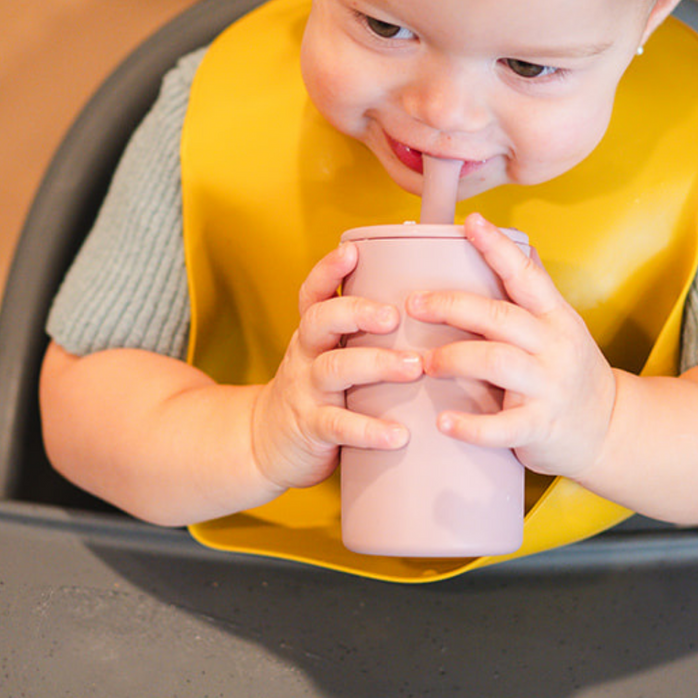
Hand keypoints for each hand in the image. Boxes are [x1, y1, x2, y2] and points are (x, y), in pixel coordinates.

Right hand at [250, 241, 422, 491]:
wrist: (265, 446)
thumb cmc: (318, 396)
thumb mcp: (330, 358)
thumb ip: (365, 339)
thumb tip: (433, 314)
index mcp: (314, 335)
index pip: (314, 294)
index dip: (328, 270)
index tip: (351, 251)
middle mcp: (306, 355)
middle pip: (322, 320)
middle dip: (358, 312)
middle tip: (394, 315)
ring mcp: (306, 391)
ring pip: (335, 368)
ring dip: (376, 364)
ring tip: (413, 367)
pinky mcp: (311, 428)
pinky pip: (338, 425)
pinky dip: (369, 429)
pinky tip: (397, 434)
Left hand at [408, 213, 617, 479]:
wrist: (611, 429)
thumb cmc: (574, 374)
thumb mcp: (564, 328)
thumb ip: (538, 294)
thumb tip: (520, 245)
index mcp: (556, 318)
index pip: (526, 275)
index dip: (498, 248)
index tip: (471, 222)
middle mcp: (554, 347)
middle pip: (500, 316)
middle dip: (453, 306)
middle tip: (414, 304)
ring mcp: (548, 387)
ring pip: (497, 362)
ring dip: (454, 358)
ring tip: (424, 362)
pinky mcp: (540, 427)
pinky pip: (503, 426)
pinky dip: (471, 426)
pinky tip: (443, 422)